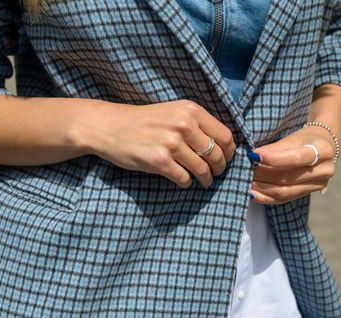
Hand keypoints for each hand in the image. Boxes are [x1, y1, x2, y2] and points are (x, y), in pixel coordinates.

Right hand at [80, 99, 236, 188]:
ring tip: (204, 181)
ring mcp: (171, 143)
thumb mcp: (173, 112)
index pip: (225, 136)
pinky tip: (183, 181)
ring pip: (202, 169)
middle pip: (217, 155)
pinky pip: (184, 178)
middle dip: (219, 168)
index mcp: (191, 111)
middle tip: (215, 174)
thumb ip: (197, 124)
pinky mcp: (159, 161)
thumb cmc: (144, 121)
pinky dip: (187, 183)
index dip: (229, 152)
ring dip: (206, 179)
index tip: (226, 159)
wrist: (110, 127)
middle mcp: (184, 125)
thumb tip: (223, 146)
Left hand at [248, 126, 336, 203]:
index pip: (296, 158)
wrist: (324, 146)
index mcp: (323, 150)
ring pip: (286, 192)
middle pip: (289, 178)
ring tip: (247, 182)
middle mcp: (325, 170)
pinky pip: (285, 199)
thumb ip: (275, 149)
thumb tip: (254, 156)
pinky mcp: (309, 193)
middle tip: (246, 170)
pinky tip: (253, 193)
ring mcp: (319, 184)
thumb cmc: (305, 139)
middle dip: (264, 175)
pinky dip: (267, 197)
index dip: (273, 159)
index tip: (254, 155)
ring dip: (263, 188)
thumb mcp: (293, 138)